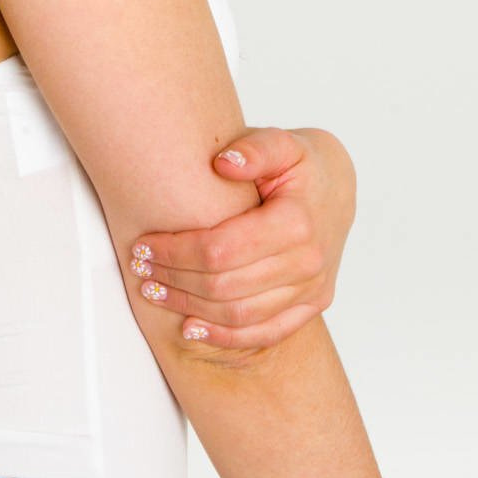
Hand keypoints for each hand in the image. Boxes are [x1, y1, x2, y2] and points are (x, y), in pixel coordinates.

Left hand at [129, 127, 356, 349]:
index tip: (143, 244)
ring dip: (190, 307)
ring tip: (154, 291)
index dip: (176, 251)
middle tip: (140, 268)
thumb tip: (223, 163)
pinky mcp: (312, 305)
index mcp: (297, 222)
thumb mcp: (281, 141)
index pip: (221, 249)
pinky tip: (191, 327)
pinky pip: (265, 332)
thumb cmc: (300, 162)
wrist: (337, 186)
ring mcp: (313, 289)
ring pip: (240, 314)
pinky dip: (225, 335)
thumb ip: (254, 148)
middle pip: (225, 285)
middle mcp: (309, 262)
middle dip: (174, 279)